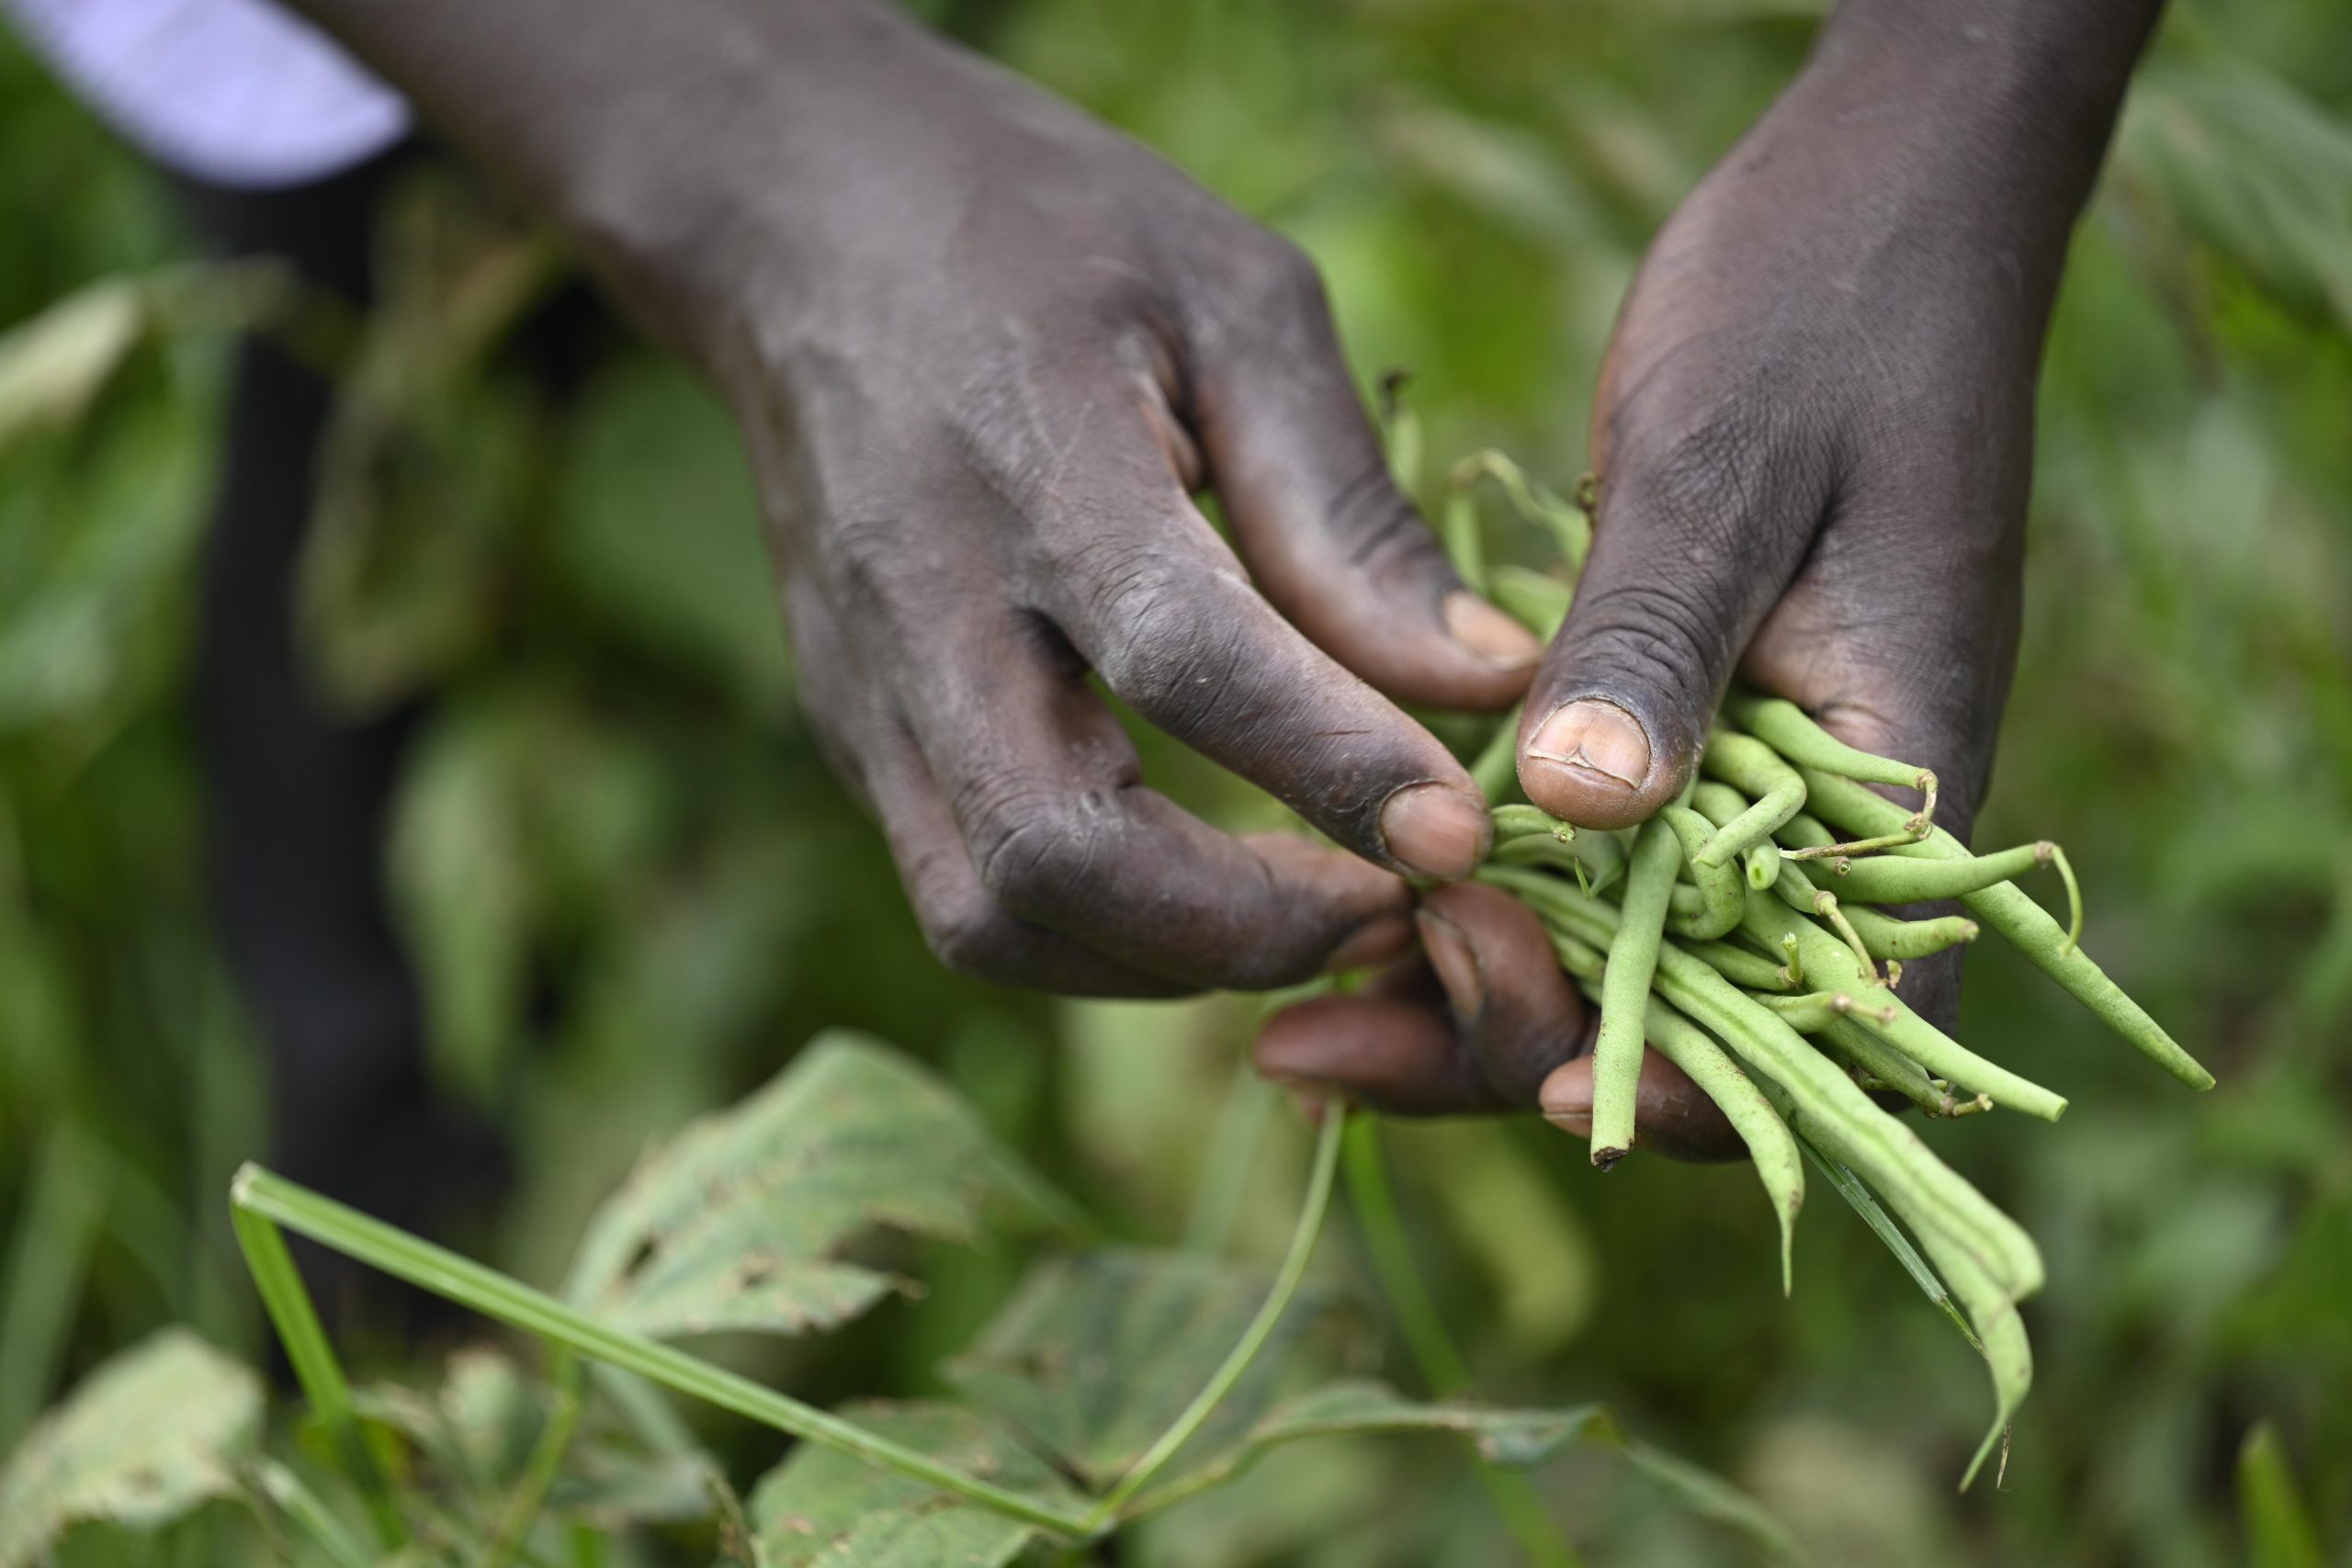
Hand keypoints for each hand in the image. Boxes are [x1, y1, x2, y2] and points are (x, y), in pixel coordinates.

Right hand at [282, 0, 1547, 994]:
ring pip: (994, 918)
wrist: (801, 225)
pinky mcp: (851, 731)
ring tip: (1311, 912)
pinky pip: (968, 901)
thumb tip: (1486, 685)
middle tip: (1392, 907)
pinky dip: (1102, 940)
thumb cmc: (1049, 238)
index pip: (1177, 652)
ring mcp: (864, 683)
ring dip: (1170, 959)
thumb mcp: (1235, 303)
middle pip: (1055, 849)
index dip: (1329, 762)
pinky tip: (1207, 893)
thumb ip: (1348, 507)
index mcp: (1032, 454)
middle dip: (1245, 925)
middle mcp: (922, 597)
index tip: (1463, 835)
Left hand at [1257, 0, 2157, 1151]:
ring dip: (1476, 986)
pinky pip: (1597, 855)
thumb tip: (1583, 813)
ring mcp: (1768, 769)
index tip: (1539, 1094)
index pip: (1841, 1009)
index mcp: (1903, 767)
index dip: (1698, 1084)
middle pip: (1699, 1012)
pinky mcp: (1694, 723)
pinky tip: (1354, 897)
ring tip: (1295, 1009)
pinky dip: (1487, 889)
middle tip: (1312, 1040)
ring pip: (1627, 947)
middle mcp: (1843, 805)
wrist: (1875, 207)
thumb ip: (1656, 644)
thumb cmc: (1822, 311)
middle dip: (1517, 1047)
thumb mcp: (1723, 470)